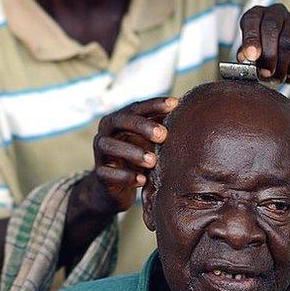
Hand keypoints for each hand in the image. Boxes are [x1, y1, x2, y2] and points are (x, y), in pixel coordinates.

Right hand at [82, 97, 177, 213]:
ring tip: (153, 161)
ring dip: (132, 152)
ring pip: (109, 146)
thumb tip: (190, 114)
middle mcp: (106, 132)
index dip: (154, 104)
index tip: (175, 104)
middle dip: (142, 126)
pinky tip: (142, 181)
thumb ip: (161, 129)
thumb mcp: (149, 142)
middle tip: (163, 135)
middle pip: (120, 121)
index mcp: (119, 119)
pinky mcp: (99, 174)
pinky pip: (107, 173)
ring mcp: (100, 153)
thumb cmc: (137, 158)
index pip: (136, 107)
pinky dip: (125, 176)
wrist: (115, 187)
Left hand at [237, 4, 289, 87]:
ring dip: (280, 64)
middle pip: (271, 28)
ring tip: (275, 76)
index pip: (252, 19)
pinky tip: (288, 72)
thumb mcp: (252, 57)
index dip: (251, 38)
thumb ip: (245, 55)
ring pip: (287, 42)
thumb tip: (244, 56)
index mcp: (258, 15)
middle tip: (264, 72)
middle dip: (267, 54)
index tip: (251, 56)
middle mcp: (277, 13)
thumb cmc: (267, 58)